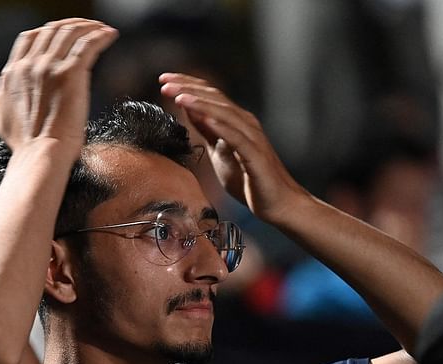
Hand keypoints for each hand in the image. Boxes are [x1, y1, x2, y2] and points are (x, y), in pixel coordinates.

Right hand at [0, 19, 117, 160]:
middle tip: (87, 27)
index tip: (63, 33)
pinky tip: (110, 35)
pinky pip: (89, 44)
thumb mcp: (3, 114)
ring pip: (71, 32)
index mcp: (14, 73)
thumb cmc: (27, 145)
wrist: (40, 155)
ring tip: (102, 29)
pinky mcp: (71, 73)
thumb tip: (6, 86)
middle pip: (52, 30)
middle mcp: (30, 64)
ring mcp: (50, 67)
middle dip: (71, 25)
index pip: (31, 38)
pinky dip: (100, 35)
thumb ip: (6, 94)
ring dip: (89, 26)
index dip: (48, 31)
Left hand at [159, 73, 308, 221]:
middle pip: (215, 98)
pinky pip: (238, 139)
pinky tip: (206, 119)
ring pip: (225, 113)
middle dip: (188, 88)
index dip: (187, 85)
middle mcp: (246, 123)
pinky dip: (222, 127)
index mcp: (236, 122)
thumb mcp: (220, 152)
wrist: (278, 204)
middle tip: (164, 82)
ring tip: (180, 96)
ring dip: (201, 103)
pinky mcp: (256, 156)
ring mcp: (252, 138)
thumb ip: (207, 132)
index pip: (209, 96)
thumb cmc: (249, 180)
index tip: (164, 79)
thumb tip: (190, 111)